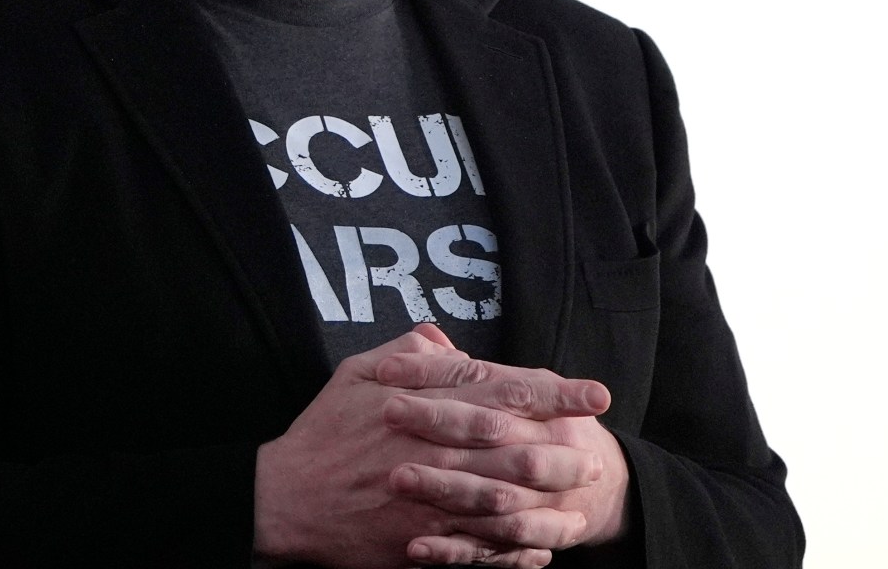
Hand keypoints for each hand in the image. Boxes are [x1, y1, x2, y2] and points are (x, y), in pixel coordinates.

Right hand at [253, 327, 589, 568]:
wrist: (289, 498)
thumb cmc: (324, 432)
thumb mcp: (355, 373)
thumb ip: (407, 353)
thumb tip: (445, 339)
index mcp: (424, 404)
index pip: (503, 391)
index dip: (554, 393)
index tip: (593, 394)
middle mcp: (436, 449)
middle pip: (516, 445)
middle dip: (564, 450)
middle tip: (598, 454)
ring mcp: (433, 497)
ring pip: (507, 496)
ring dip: (549, 498)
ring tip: (582, 499)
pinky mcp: (424, 538)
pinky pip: (482, 544)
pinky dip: (515, 547)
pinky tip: (542, 548)